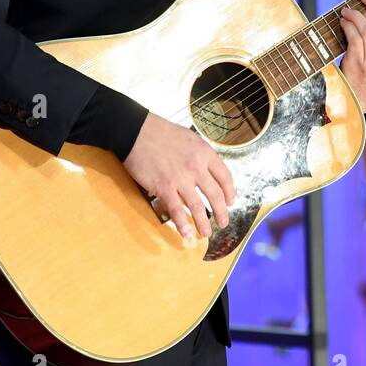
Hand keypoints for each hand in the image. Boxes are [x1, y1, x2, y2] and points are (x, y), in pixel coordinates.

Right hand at [123, 113, 236, 242]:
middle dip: (221, 212)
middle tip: (223, 223)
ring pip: (198, 207)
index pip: (225, 177)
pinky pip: (177, 210)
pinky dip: (182, 224)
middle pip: (215, 195)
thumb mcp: (190, 139)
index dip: (230, 192)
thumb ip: (200, 155)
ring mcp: (181, 179)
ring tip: (206, 233)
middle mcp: (197, 167)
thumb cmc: (161, 132)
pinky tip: (186, 234)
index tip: (229, 202)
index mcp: (205, 153)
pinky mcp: (164, 187)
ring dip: (203, 223)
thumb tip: (206, 171)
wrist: (136, 131)